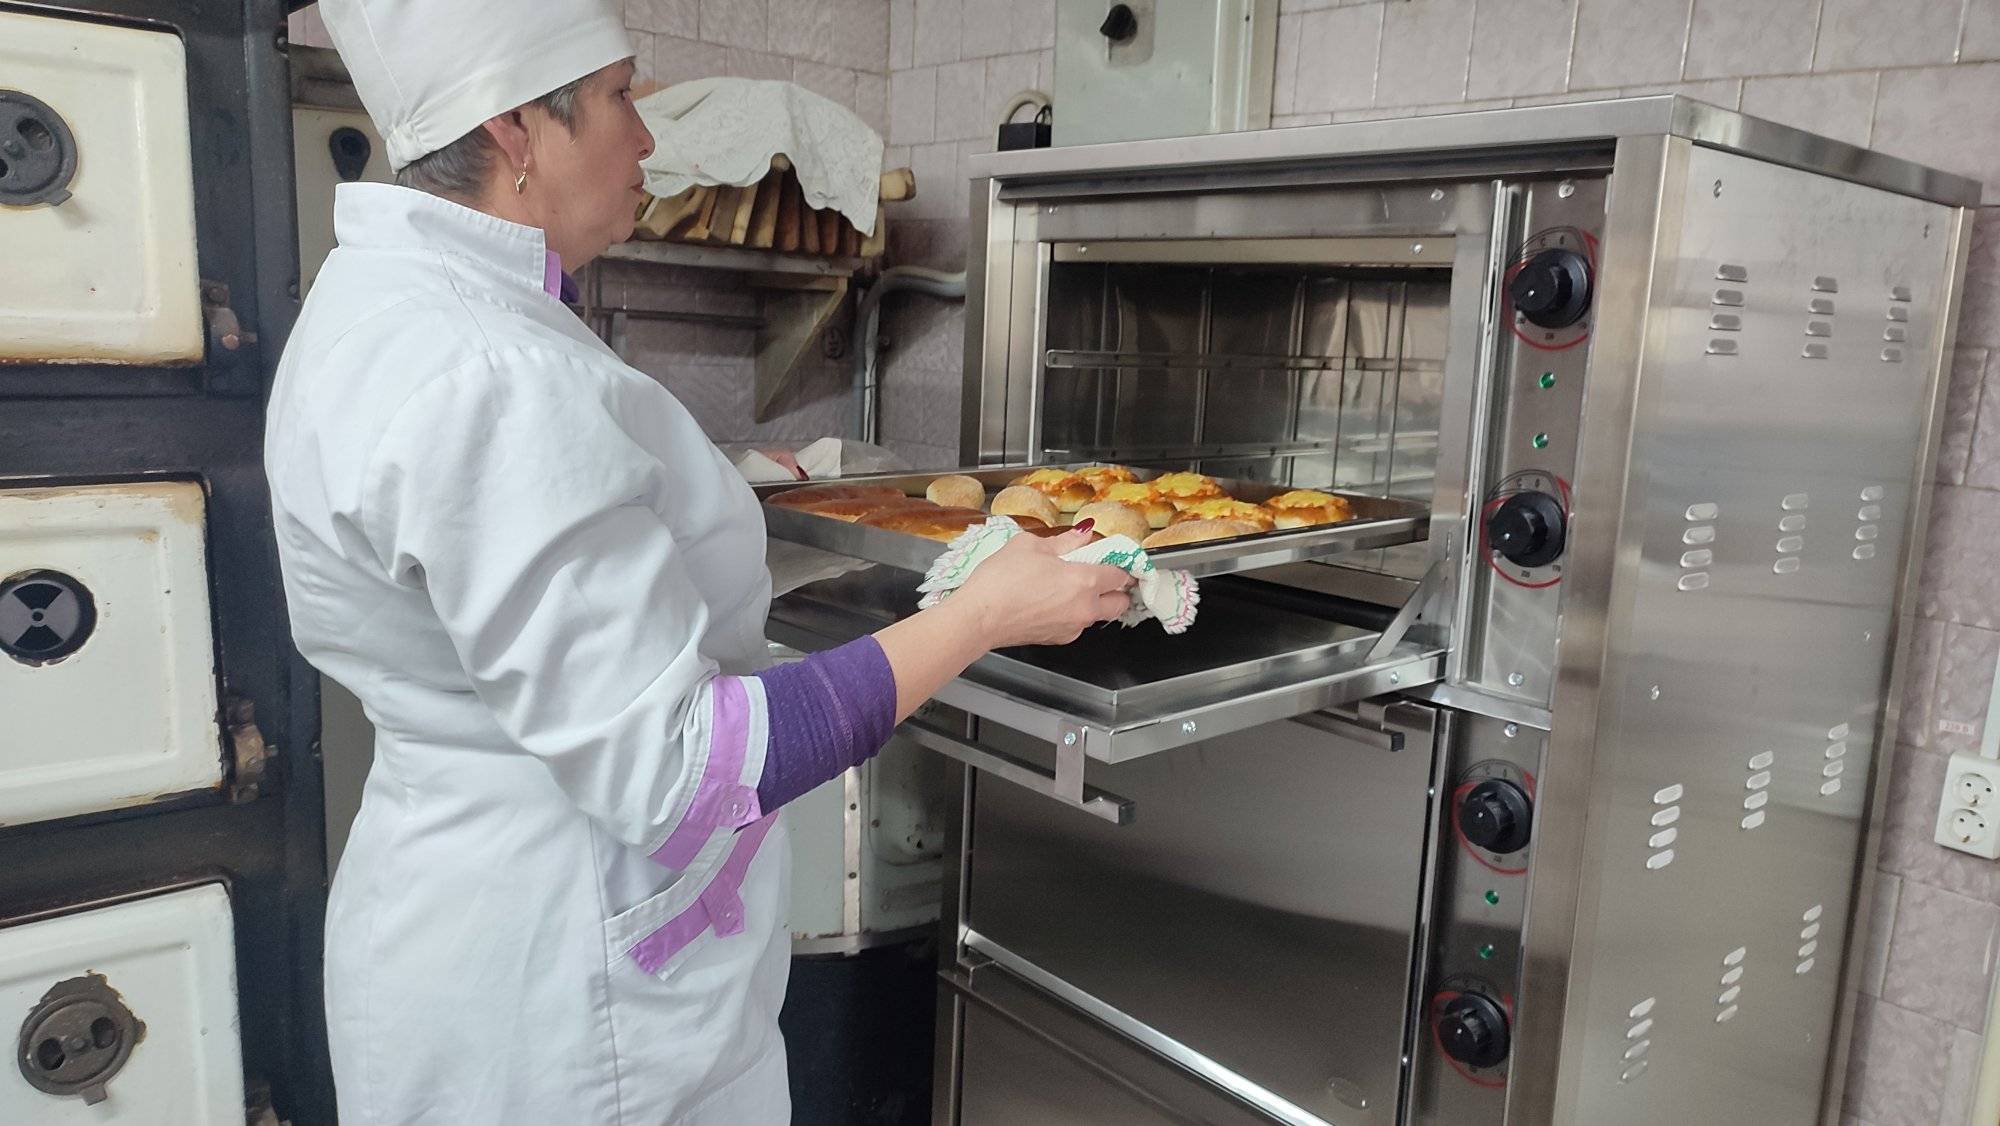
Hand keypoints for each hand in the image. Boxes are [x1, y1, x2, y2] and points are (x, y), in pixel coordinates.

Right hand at [952, 527, 1133, 648]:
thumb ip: (1064, 541)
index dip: (1119, 563)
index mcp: (1085, 580)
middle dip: (1117, 589)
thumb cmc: (1001, 579)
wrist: (979, 617)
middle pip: (1120, 603)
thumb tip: (1083, 535)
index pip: (1121, 574)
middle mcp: (1086, 608)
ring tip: (1068, 587)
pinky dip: (1073, 614)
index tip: (1111, 557)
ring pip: (1099, 616)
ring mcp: (1073, 627)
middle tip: (1100, 575)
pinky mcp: (1058, 640)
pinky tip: (1051, 602)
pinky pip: (1077, 625)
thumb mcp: (1030, 545)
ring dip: (1094, 602)